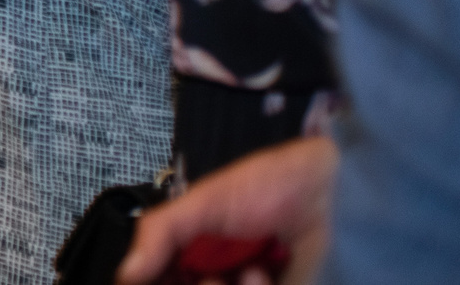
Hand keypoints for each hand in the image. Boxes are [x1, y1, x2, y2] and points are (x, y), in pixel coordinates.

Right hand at [120, 137, 334, 284]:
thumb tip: (126, 274)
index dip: (153, 281)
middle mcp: (215, 275)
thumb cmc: (267, 185)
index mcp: (190, 255)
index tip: (160, 278)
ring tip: (248, 271)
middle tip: (208, 278)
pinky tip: (263, 274)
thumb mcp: (202, 202)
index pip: (156, 280)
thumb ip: (160, 233)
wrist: (333, 190)